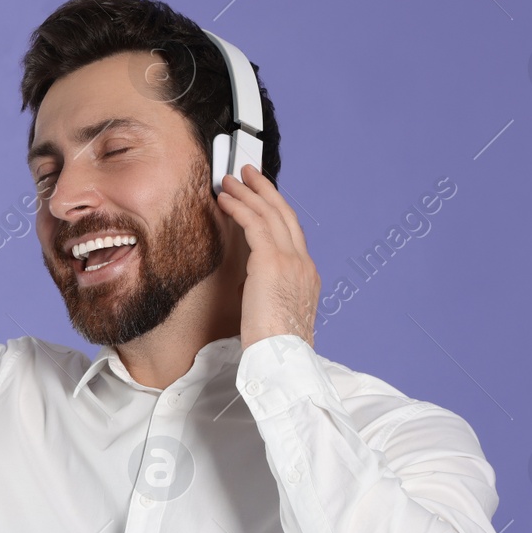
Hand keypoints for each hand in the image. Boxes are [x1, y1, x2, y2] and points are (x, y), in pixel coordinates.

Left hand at [216, 164, 320, 350]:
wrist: (283, 359)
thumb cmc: (273, 348)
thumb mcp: (273, 314)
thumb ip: (265, 294)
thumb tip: (249, 287)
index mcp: (307, 276)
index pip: (292, 234)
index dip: (276, 212)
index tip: (262, 199)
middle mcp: (303, 264)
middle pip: (285, 215)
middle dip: (265, 191)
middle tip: (249, 174)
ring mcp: (291, 260)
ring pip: (270, 213)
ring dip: (249, 192)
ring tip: (231, 179)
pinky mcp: (271, 262)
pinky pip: (254, 223)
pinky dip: (239, 207)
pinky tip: (225, 199)